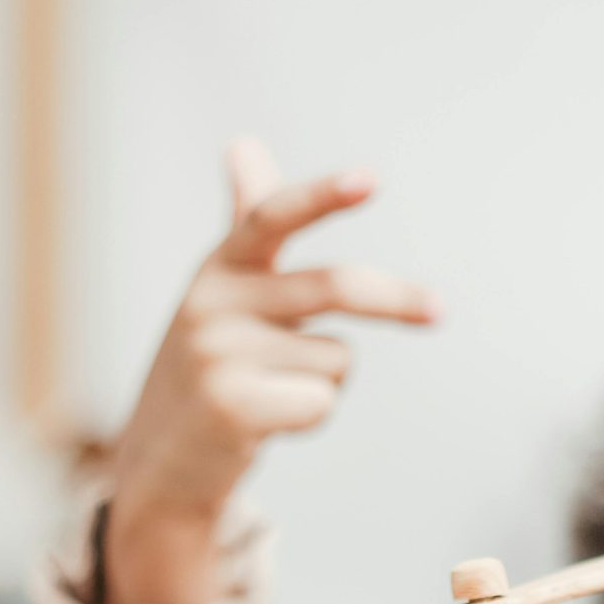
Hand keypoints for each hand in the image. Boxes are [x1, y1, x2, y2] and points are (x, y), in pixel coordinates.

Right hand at [105, 138, 438, 603]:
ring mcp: (217, 356)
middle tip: (441, 310)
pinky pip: (321, 402)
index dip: (323, 197)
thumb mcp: (223, 291)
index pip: (272, 217)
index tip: (371, 180)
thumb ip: (244, 222)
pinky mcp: (230, 408)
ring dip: (326, 382)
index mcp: (219, 267)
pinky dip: (310, 417)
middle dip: (396, 300)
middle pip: (334, 287)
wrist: (161, 461)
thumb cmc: (210, 365)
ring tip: (274, 392)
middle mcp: (212, 303)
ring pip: (336, 359)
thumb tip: (243, 143)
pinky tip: (267, 423)